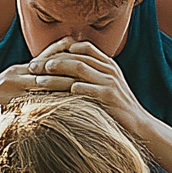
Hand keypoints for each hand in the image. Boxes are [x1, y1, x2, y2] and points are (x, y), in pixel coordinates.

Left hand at [25, 42, 149, 132]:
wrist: (139, 125)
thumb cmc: (117, 108)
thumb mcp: (107, 86)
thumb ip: (92, 75)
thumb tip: (67, 71)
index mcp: (108, 64)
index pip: (82, 47)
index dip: (60, 50)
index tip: (41, 58)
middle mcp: (109, 69)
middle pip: (76, 56)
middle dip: (51, 60)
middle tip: (32, 67)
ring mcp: (110, 81)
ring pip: (77, 69)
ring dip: (55, 73)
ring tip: (37, 79)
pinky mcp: (108, 96)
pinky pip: (84, 88)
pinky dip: (66, 89)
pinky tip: (51, 95)